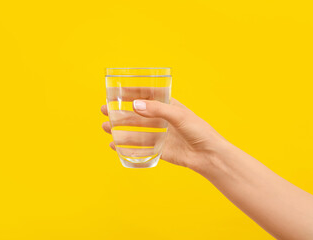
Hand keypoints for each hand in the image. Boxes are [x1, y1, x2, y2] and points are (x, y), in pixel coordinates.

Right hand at [101, 98, 227, 173]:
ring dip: (119, 129)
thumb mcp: (178, 116)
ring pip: (134, 131)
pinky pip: (139, 147)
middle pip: (135, 114)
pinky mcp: (159, 149)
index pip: (145, 96)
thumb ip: (157, 110)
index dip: (130, 93)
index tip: (114, 91)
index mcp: (166, 106)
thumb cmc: (198, 130)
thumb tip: (135, 106)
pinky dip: (127, 146)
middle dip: (119, 112)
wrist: (208, 155)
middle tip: (104, 110)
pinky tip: (115, 146)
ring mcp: (159, 135)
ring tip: (105, 128)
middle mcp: (160, 119)